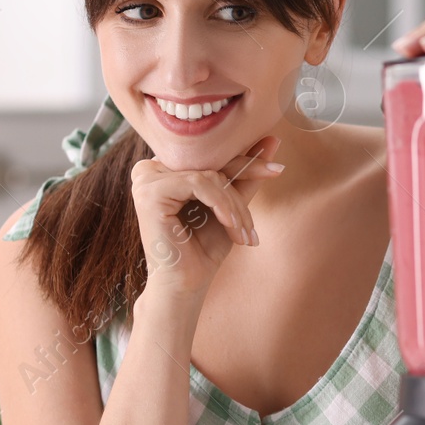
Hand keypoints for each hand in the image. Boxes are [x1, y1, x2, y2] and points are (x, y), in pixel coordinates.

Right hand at [131, 136, 282, 300]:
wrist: (186, 284)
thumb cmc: (204, 248)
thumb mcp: (231, 206)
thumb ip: (245, 174)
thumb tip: (272, 140)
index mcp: (167, 168)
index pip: (213, 156)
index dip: (248, 162)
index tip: (278, 168)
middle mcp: (152, 167)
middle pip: (212, 163)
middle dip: (241, 194)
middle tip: (253, 227)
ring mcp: (146, 177)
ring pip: (208, 175)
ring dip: (233, 206)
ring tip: (243, 234)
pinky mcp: (148, 190)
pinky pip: (197, 183)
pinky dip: (220, 204)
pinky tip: (230, 227)